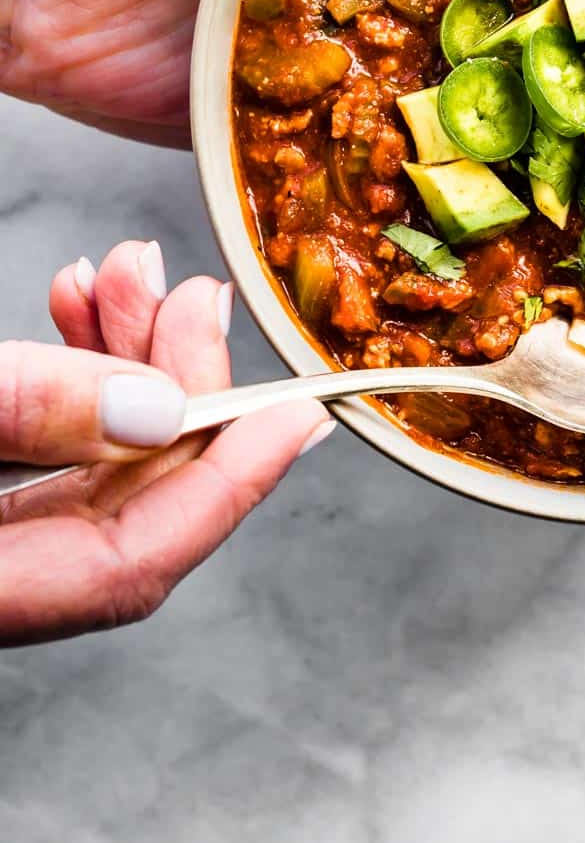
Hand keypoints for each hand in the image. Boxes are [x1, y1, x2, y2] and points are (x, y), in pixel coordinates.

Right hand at [0, 241, 328, 645]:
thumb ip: (28, 410)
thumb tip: (155, 408)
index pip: (135, 564)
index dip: (231, 484)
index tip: (300, 416)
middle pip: (120, 500)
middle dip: (174, 385)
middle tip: (197, 300)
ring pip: (81, 459)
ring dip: (116, 358)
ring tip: (127, 278)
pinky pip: (36, 446)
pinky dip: (63, 375)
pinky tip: (76, 310)